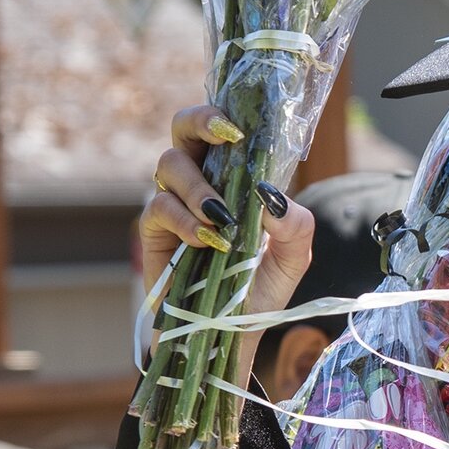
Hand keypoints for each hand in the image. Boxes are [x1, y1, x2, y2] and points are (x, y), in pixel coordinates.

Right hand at [140, 103, 316, 346]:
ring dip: (199, 187)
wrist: (231, 334)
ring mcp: (174, 205)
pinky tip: (207, 242)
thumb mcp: (294, 258)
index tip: (241, 127)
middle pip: (183, 128)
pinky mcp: (152, 233)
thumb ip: (295, 225)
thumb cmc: (259, 291)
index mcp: (233, 178)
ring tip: (222, 220)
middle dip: (200, 121)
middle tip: (227, 137)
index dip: (224, 114)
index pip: (222, 130)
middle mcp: (200, 182)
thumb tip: (269, 195)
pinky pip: (159, 208)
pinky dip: (185, 221)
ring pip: (170, 164)